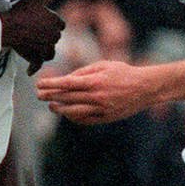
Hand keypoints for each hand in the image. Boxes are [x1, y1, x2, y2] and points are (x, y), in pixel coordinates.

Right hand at [0, 0, 65, 70]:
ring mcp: (46, 48)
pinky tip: (29, 70)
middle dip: (48, 36)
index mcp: (57, 22)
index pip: (60, 24)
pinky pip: (37, 64)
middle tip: (37, 34)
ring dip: (46, 51)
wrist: (9, 28)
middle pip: (55, 38)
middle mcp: (54, 36)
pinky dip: (34, 67)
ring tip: (38, 50)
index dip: (53, 23)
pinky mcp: (36, 58)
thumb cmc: (21, 11)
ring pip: (50, 52)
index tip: (44, 22)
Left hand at [36, 59, 162, 123]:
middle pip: (67, 98)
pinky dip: (74, 117)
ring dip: (60, 109)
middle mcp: (96, 96)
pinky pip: (85, 120)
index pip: (66, 83)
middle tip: (39, 95)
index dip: (51, 84)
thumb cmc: (124, 73)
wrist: (145, 88)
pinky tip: (68, 113)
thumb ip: (84, 71)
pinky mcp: (106, 118)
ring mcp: (101, 109)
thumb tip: (67, 78)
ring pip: (73, 112)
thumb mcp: (104, 65)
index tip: (39, 84)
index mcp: (95, 81)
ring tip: (52, 106)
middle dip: (50, 96)